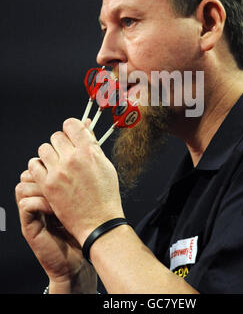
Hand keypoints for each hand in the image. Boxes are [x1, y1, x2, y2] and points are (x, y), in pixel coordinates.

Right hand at [15, 169, 96, 292]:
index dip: (50, 162)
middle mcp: (37, 199)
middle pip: (29, 172)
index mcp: (48, 190)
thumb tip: (83, 156)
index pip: (40, 166)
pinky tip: (56, 208)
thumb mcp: (82, 199)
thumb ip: (76, 180)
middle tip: (63, 178)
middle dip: (45, 172)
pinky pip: (26, 204)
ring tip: (61, 194)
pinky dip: (41, 202)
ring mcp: (32, 213)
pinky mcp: (29, 226)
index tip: (68, 165)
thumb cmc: (84, 227)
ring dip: (43, 186)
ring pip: (24, 186)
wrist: (81, 256)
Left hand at [29, 118, 124, 245]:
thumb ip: (93, 145)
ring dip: (50, 153)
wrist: (98, 221)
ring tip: (57, 162)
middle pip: (56, 136)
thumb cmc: (105, 195)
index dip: (72, 128)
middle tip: (67, 152)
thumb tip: (85, 127)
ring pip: (44, 148)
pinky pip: (33, 165)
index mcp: (88, 151)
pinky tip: (48, 171)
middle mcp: (72, 159)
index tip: (72, 134)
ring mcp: (58, 172)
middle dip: (62, 142)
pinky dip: (39, 166)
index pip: (71, 124)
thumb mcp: (105, 165)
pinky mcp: (47, 185)